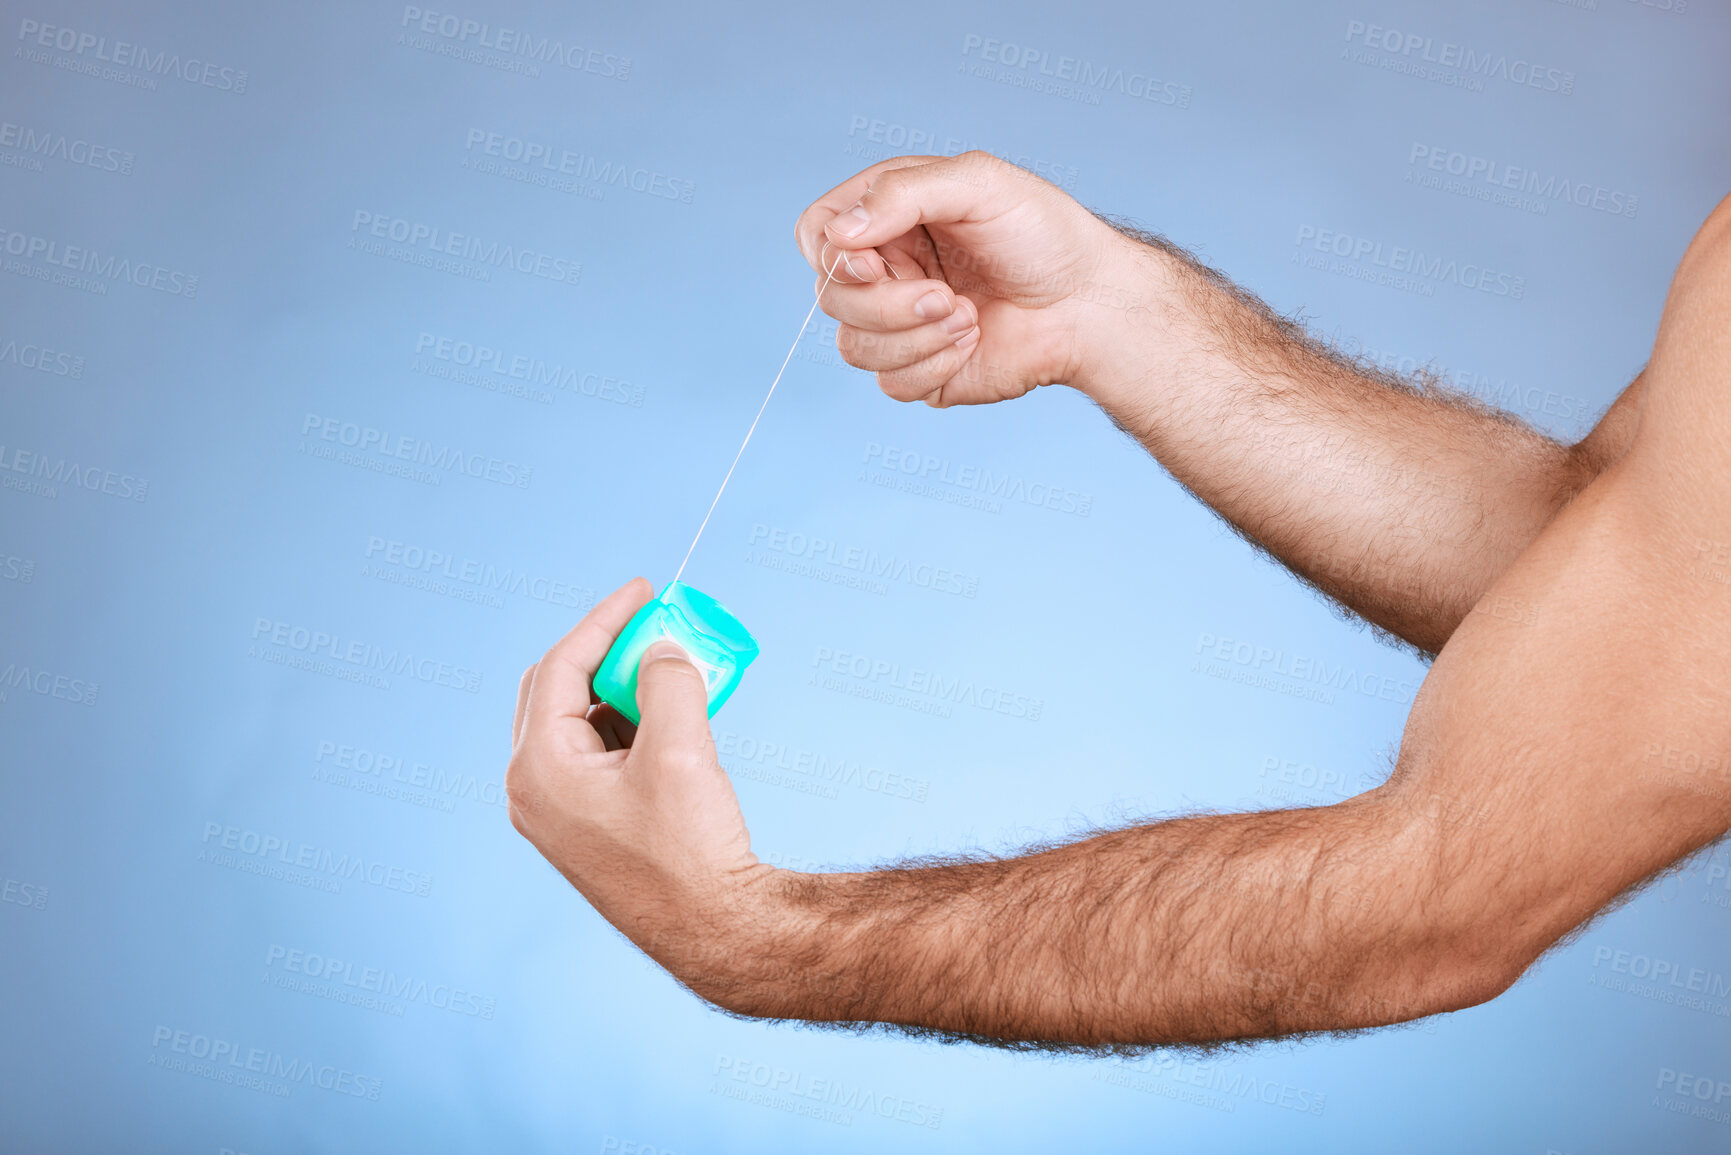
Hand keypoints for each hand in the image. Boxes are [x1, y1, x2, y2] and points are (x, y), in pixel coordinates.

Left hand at [505, 578, 777, 991]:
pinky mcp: (586, 825)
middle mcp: (533, 789)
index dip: (604, 619)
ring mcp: (557, 811)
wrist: (714, 929)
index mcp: (538, 768)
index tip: (644, 591)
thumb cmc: (690, 849)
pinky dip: (630, 724)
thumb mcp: (680, 749)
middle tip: (654, 624)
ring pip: (580, 721)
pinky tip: (674, 717)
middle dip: (607, 650)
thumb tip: (662, 651)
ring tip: (675, 670)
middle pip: (559, 689)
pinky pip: (598, 754)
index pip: (561, 666)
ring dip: (623, 688)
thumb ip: (667, 680)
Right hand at [794, 151, 1130, 406]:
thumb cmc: (1044, 235)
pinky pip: (890, 384)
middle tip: (946, 296)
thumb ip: (902, 193)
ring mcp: (898, 325)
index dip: (833, 254)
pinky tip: (973, 343)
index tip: (877, 261)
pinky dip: (933, 365)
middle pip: (829, 296)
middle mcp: (886, 270)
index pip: (817, 234)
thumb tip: (839, 234)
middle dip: (886, 304)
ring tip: (967, 316)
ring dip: (914, 337)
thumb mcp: (979, 184)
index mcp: (888, 217)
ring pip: (852, 348)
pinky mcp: (919, 372)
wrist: (1091, 304)